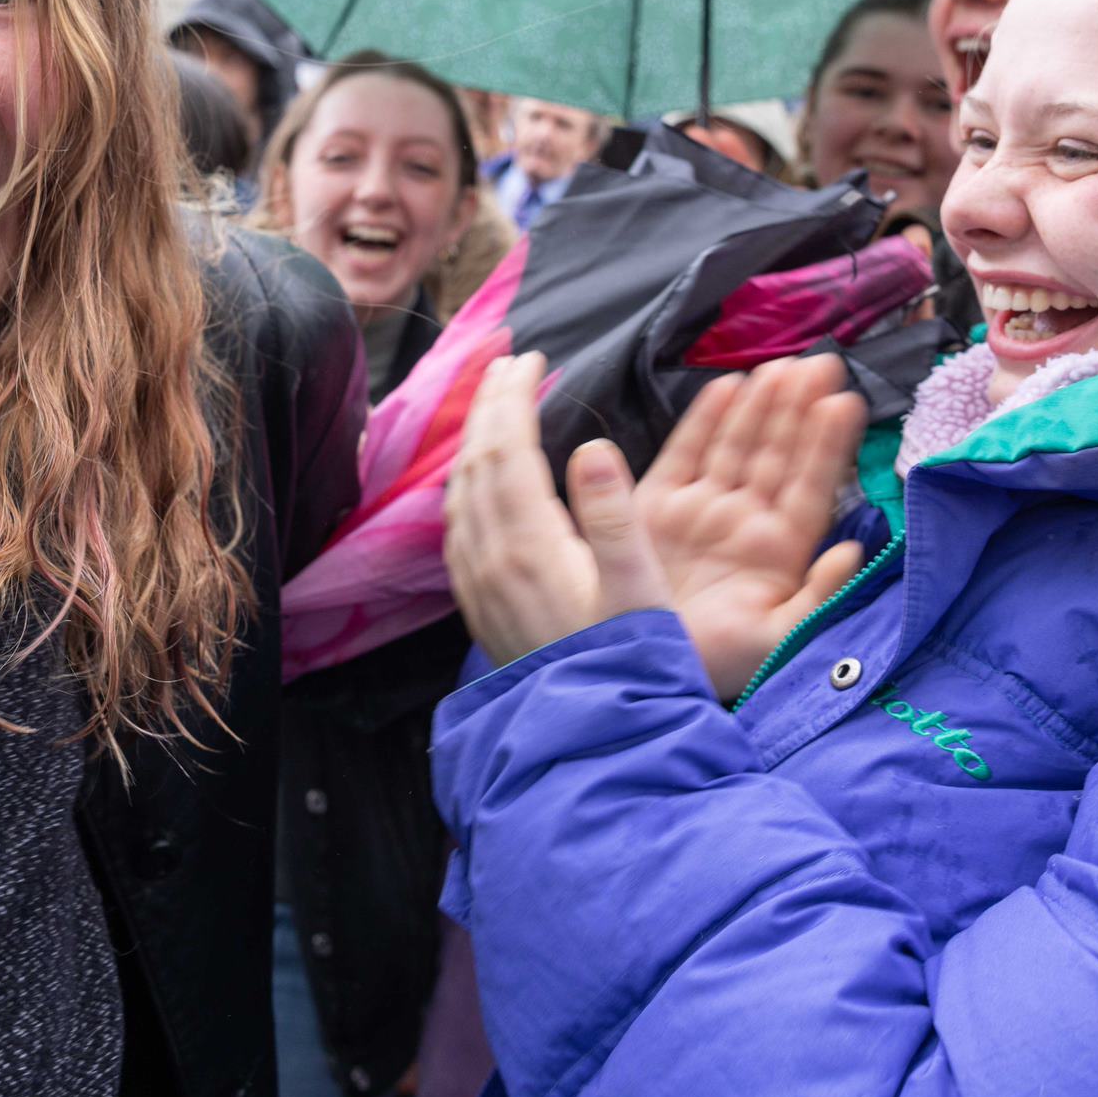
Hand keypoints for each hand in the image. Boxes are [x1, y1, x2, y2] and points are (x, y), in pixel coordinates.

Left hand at [445, 353, 667, 665]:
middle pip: (477, 460)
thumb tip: (594, 447)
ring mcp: (478, 582)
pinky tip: (484, 475)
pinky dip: (470, 479)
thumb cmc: (630, 665)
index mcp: (530, 546)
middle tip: (510, 360)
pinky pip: (459, 522)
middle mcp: (491, 559)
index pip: (509, 450)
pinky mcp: (478, 602)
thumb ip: (613, 517)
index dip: (516, 398)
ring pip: (461, 489)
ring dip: (475, 438)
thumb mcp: (639, 592)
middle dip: (490, 403)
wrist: (593, 738)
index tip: (532, 358)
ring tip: (495, 402)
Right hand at [637, 355, 869, 699]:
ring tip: (782, 365)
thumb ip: (818, 599)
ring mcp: (702, 510)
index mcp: (778, 551)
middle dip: (798, 408)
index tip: (845, 401)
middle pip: (777, 454)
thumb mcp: (777, 641)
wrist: (641, 672)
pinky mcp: (658, 506)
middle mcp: (744, 522)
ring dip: (760, 405)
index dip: (826, 444)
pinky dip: (704, 420)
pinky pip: (686, 454)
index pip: (808, 486)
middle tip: (821, 362)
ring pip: (738, 445)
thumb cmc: (716, 662)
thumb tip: (855, 550)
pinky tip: (727, 386)